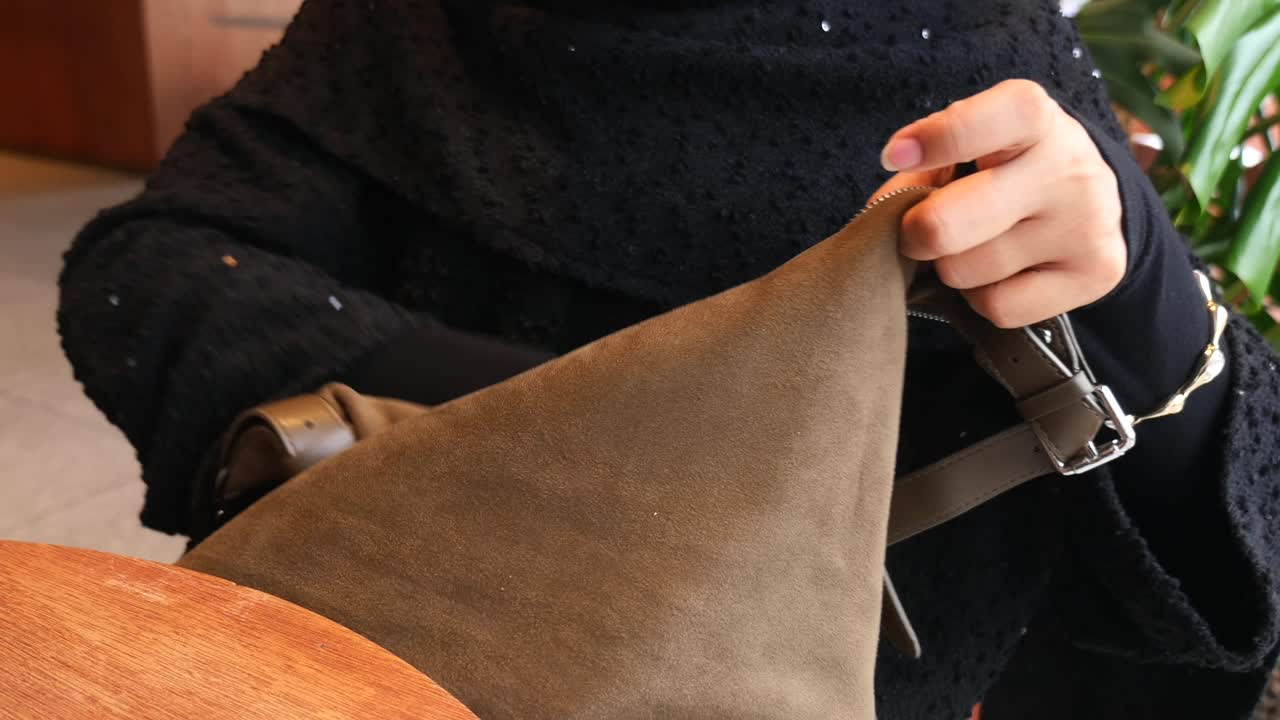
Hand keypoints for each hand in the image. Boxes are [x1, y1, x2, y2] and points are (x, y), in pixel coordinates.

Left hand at [873, 79, 1126, 327]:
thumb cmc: (1007, 169)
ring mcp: (1086, 224)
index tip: (894, 156)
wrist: (1092, 201)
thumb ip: (922, 169)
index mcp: (1034, 119)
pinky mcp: (1096, 274)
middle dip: (916, 233)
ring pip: (968, 270)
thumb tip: (883, 214)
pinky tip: (1000, 273)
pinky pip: (998, 306)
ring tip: (974, 246)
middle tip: (916, 232)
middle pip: (949, 223)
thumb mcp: (970, 149)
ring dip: (953, 267)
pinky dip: (982, 298)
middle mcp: (1068, 168)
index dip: (934, 141)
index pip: (985, 123)